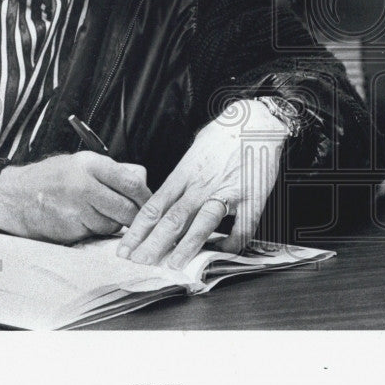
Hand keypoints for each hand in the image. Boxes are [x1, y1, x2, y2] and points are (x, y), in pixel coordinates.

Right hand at [0, 151, 150, 243]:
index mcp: (90, 164)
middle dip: (133, 215)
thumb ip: (111, 172)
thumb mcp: (80, 163)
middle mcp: (84, 185)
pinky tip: (83, 221)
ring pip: (112, 224)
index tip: (150, 202)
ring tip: (97, 214)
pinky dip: (95, 231)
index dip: (145, 196)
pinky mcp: (69, 228)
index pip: (131, 182)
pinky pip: (94, 233)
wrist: (12, 196)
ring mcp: (76, 209)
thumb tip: (141, 180)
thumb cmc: (48, 179)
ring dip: (112, 224)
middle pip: (126, 208)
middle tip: (134, 217)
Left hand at [118, 99, 287, 268]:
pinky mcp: (251, 198)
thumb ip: (182, 176)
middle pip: (173, 218)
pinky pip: (241, 228)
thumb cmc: (226, 132)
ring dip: (186, 245)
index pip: (155, 206)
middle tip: (140, 263)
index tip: (126, 248)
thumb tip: (168, 196)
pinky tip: (223, 251)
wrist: (257, 120)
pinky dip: (232, 244)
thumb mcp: (195, 151)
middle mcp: (202, 184)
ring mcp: (227, 191)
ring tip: (173, 264)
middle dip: (154, 243)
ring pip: (202, 223)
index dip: (138, 230)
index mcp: (186, 173)